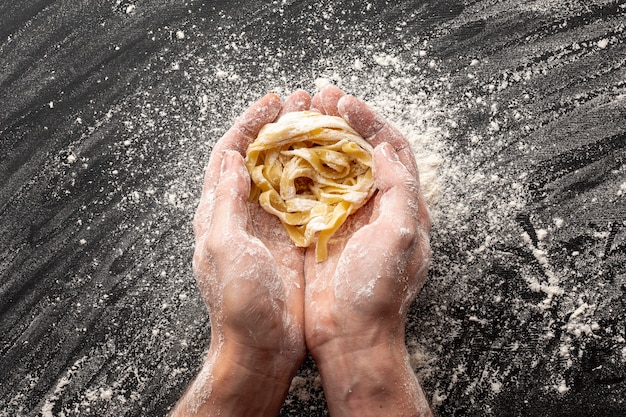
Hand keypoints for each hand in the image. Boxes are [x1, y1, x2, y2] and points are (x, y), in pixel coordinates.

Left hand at [171, 91, 310, 416]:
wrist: (262, 346)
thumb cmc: (238, 301)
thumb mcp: (223, 246)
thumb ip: (224, 201)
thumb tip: (232, 156)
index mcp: (220, 212)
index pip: (229, 155)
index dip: (248, 124)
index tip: (271, 102)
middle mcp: (244, 214)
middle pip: (259, 158)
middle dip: (278, 127)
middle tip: (303, 102)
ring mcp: (271, 226)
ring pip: (285, 174)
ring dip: (301, 146)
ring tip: (322, 121)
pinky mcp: (295, 241)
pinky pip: (307, 200)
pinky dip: (319, 177)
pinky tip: (337, 162)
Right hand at [304, 86, 432, 415]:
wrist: (349, 337)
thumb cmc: (379, 291)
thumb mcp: (400, 238)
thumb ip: (399, 190)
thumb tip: (384, 149)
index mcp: (401, 205)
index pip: (390, 148)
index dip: (369, 120)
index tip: (342, 101)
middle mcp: (374, 206)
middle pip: (360, 150)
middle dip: (341, 121)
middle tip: (317, 97)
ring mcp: (345, 218)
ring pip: (331, 167)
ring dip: (316, 139)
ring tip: (297, 115)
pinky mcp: (318, 231)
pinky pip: (307, 191)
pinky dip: (296, 169)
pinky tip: (280, 153)